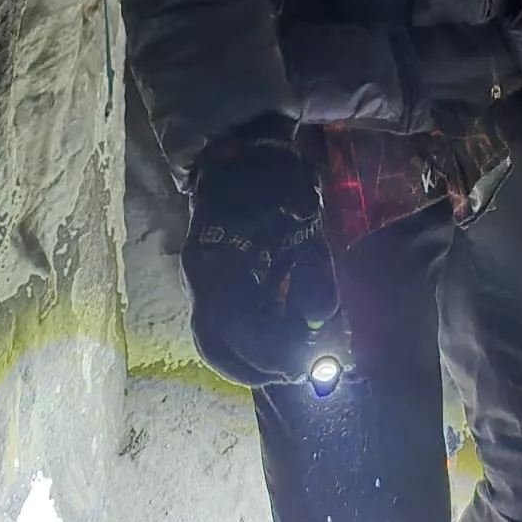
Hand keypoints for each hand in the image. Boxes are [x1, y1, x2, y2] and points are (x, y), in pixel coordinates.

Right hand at [181, 134, 342, 387]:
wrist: (245, 150)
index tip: (307, 363)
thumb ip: (314, 271)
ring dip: (255, 358)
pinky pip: (223, 325)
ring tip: (296, 360)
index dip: (270, 353)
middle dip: (261, 365)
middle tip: (303, 370)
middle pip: (218, 345)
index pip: (232, 330)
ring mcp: (201, 282)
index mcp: (215, 264)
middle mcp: (200, 279)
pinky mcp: (212, 282)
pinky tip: (283, 338)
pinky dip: (252, 340)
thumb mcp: (304, 221)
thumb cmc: (277, 181)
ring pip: (217, 340)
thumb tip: (321, 320)